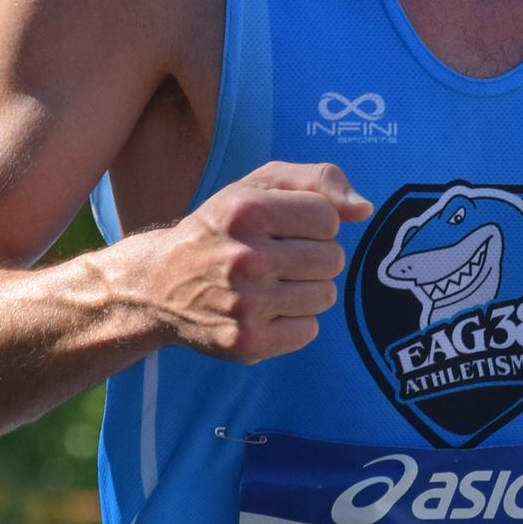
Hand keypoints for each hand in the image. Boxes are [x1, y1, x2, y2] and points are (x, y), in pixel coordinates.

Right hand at [129, 161, 369, 361]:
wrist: (158, 284)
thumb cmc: (221, 229)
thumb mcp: (257, 187)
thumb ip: (317, 180)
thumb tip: (364, 209)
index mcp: (245, 211)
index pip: (328, 218)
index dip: (314, 223)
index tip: (286, 229)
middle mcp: (243, 258)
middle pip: (332, 259)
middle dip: (313, 257)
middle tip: (277, 259)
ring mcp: (245, 304)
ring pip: (325, 296)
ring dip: (306, 290)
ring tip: (270, 284)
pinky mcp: (247, 342)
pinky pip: (308, 331)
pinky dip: (294, 322)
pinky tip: (265, 311)